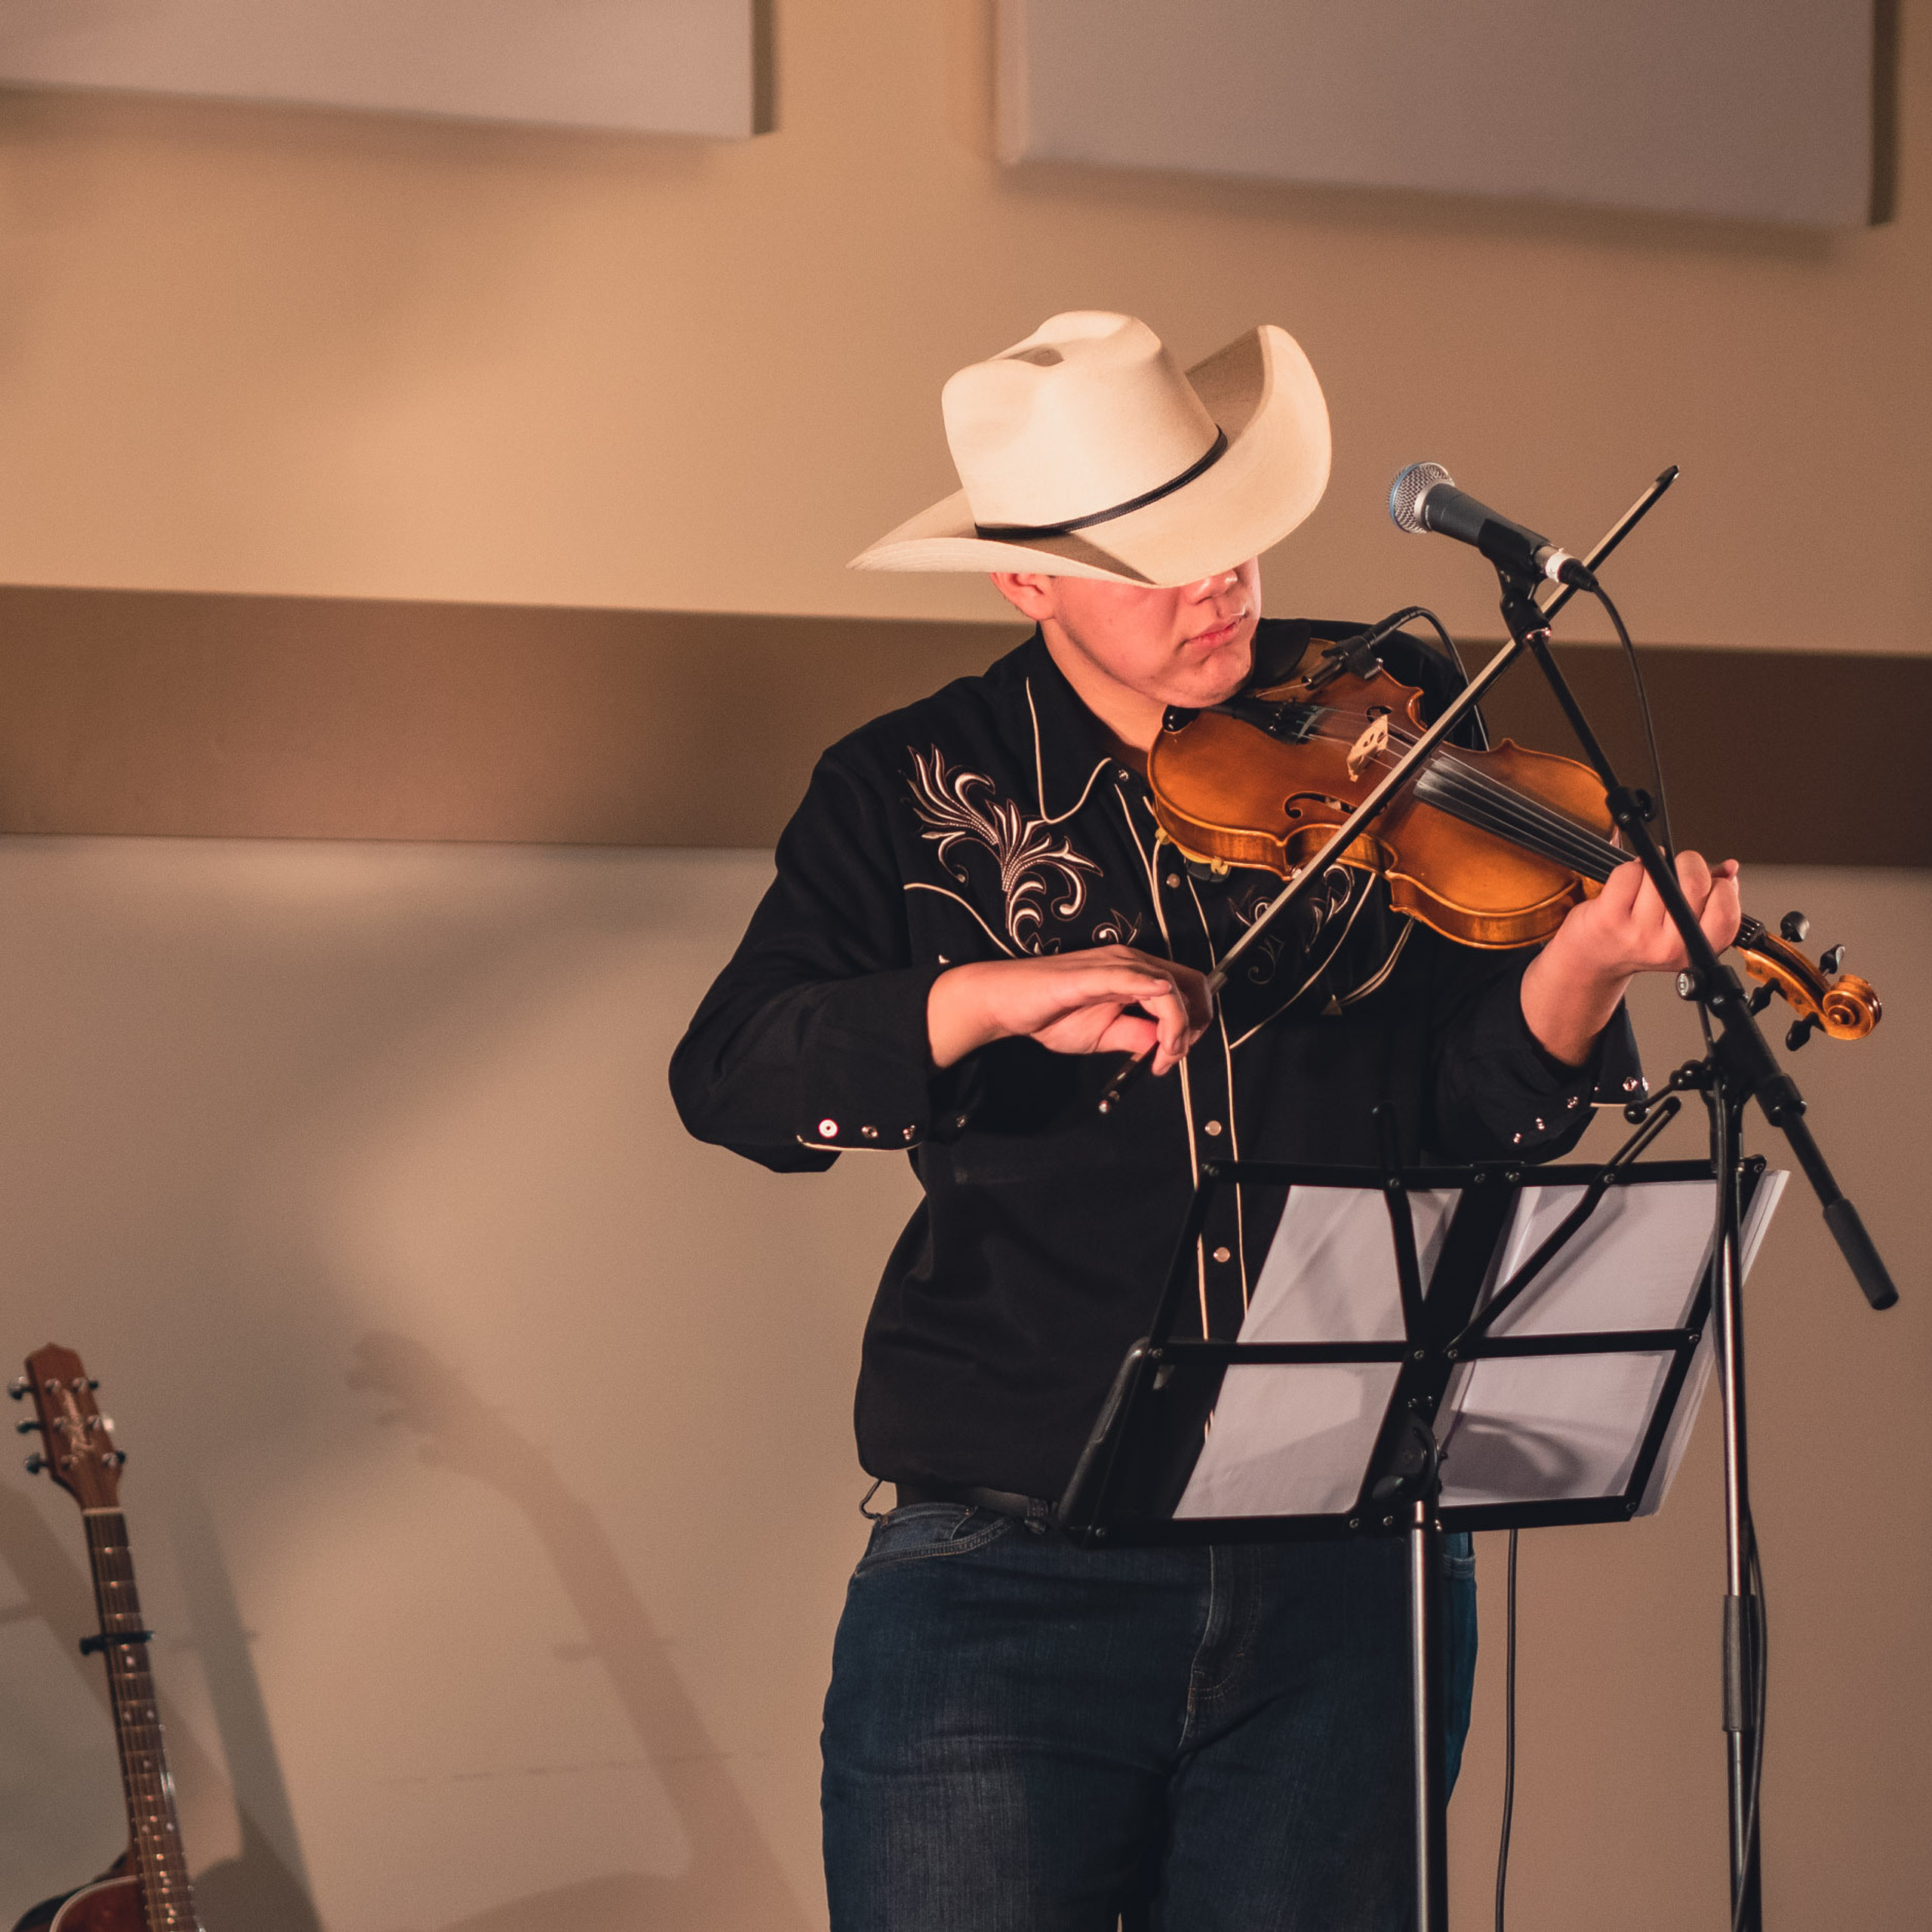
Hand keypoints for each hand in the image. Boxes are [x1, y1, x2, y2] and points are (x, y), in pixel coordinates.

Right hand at [928, 946, 1213, 1075]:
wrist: (1006, 1003)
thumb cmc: (1050, 1014)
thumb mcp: (1106, 1035)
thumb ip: (1138, 1037)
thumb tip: (1167, 1046)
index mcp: (1136, 973)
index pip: (1189, 989)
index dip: (1196, 1024)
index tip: (1172, 1056)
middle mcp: (1131, 961)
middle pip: (1191, 984)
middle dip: (1195, 1025)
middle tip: (1170, 1057)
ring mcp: (1112, 965)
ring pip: (1168, 987)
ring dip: (1176, 1026)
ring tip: (1159, 1056)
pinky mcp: (1091, 975)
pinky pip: (1130, 977)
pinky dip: (1153, 990)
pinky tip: (1160, 1005)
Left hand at [1521, 852, 1742, 1065]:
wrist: (1593, 958)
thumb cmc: (1639, 938)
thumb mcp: (1682, 928)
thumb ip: (1711, 899)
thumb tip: (1729, 869)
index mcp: (1694, 951)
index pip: (1725, 913)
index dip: (1721, 887)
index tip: (1711, 881)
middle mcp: (1668, 947)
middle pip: (1695, 885)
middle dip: (1690, 864)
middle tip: (1681, 866)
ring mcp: (1638, 933)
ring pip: (1660, 875)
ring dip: (1655, 868)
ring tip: (1648, 882)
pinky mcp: (1610, 918)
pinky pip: (1630, 873)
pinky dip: (1630, 869)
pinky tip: (1628, 882)